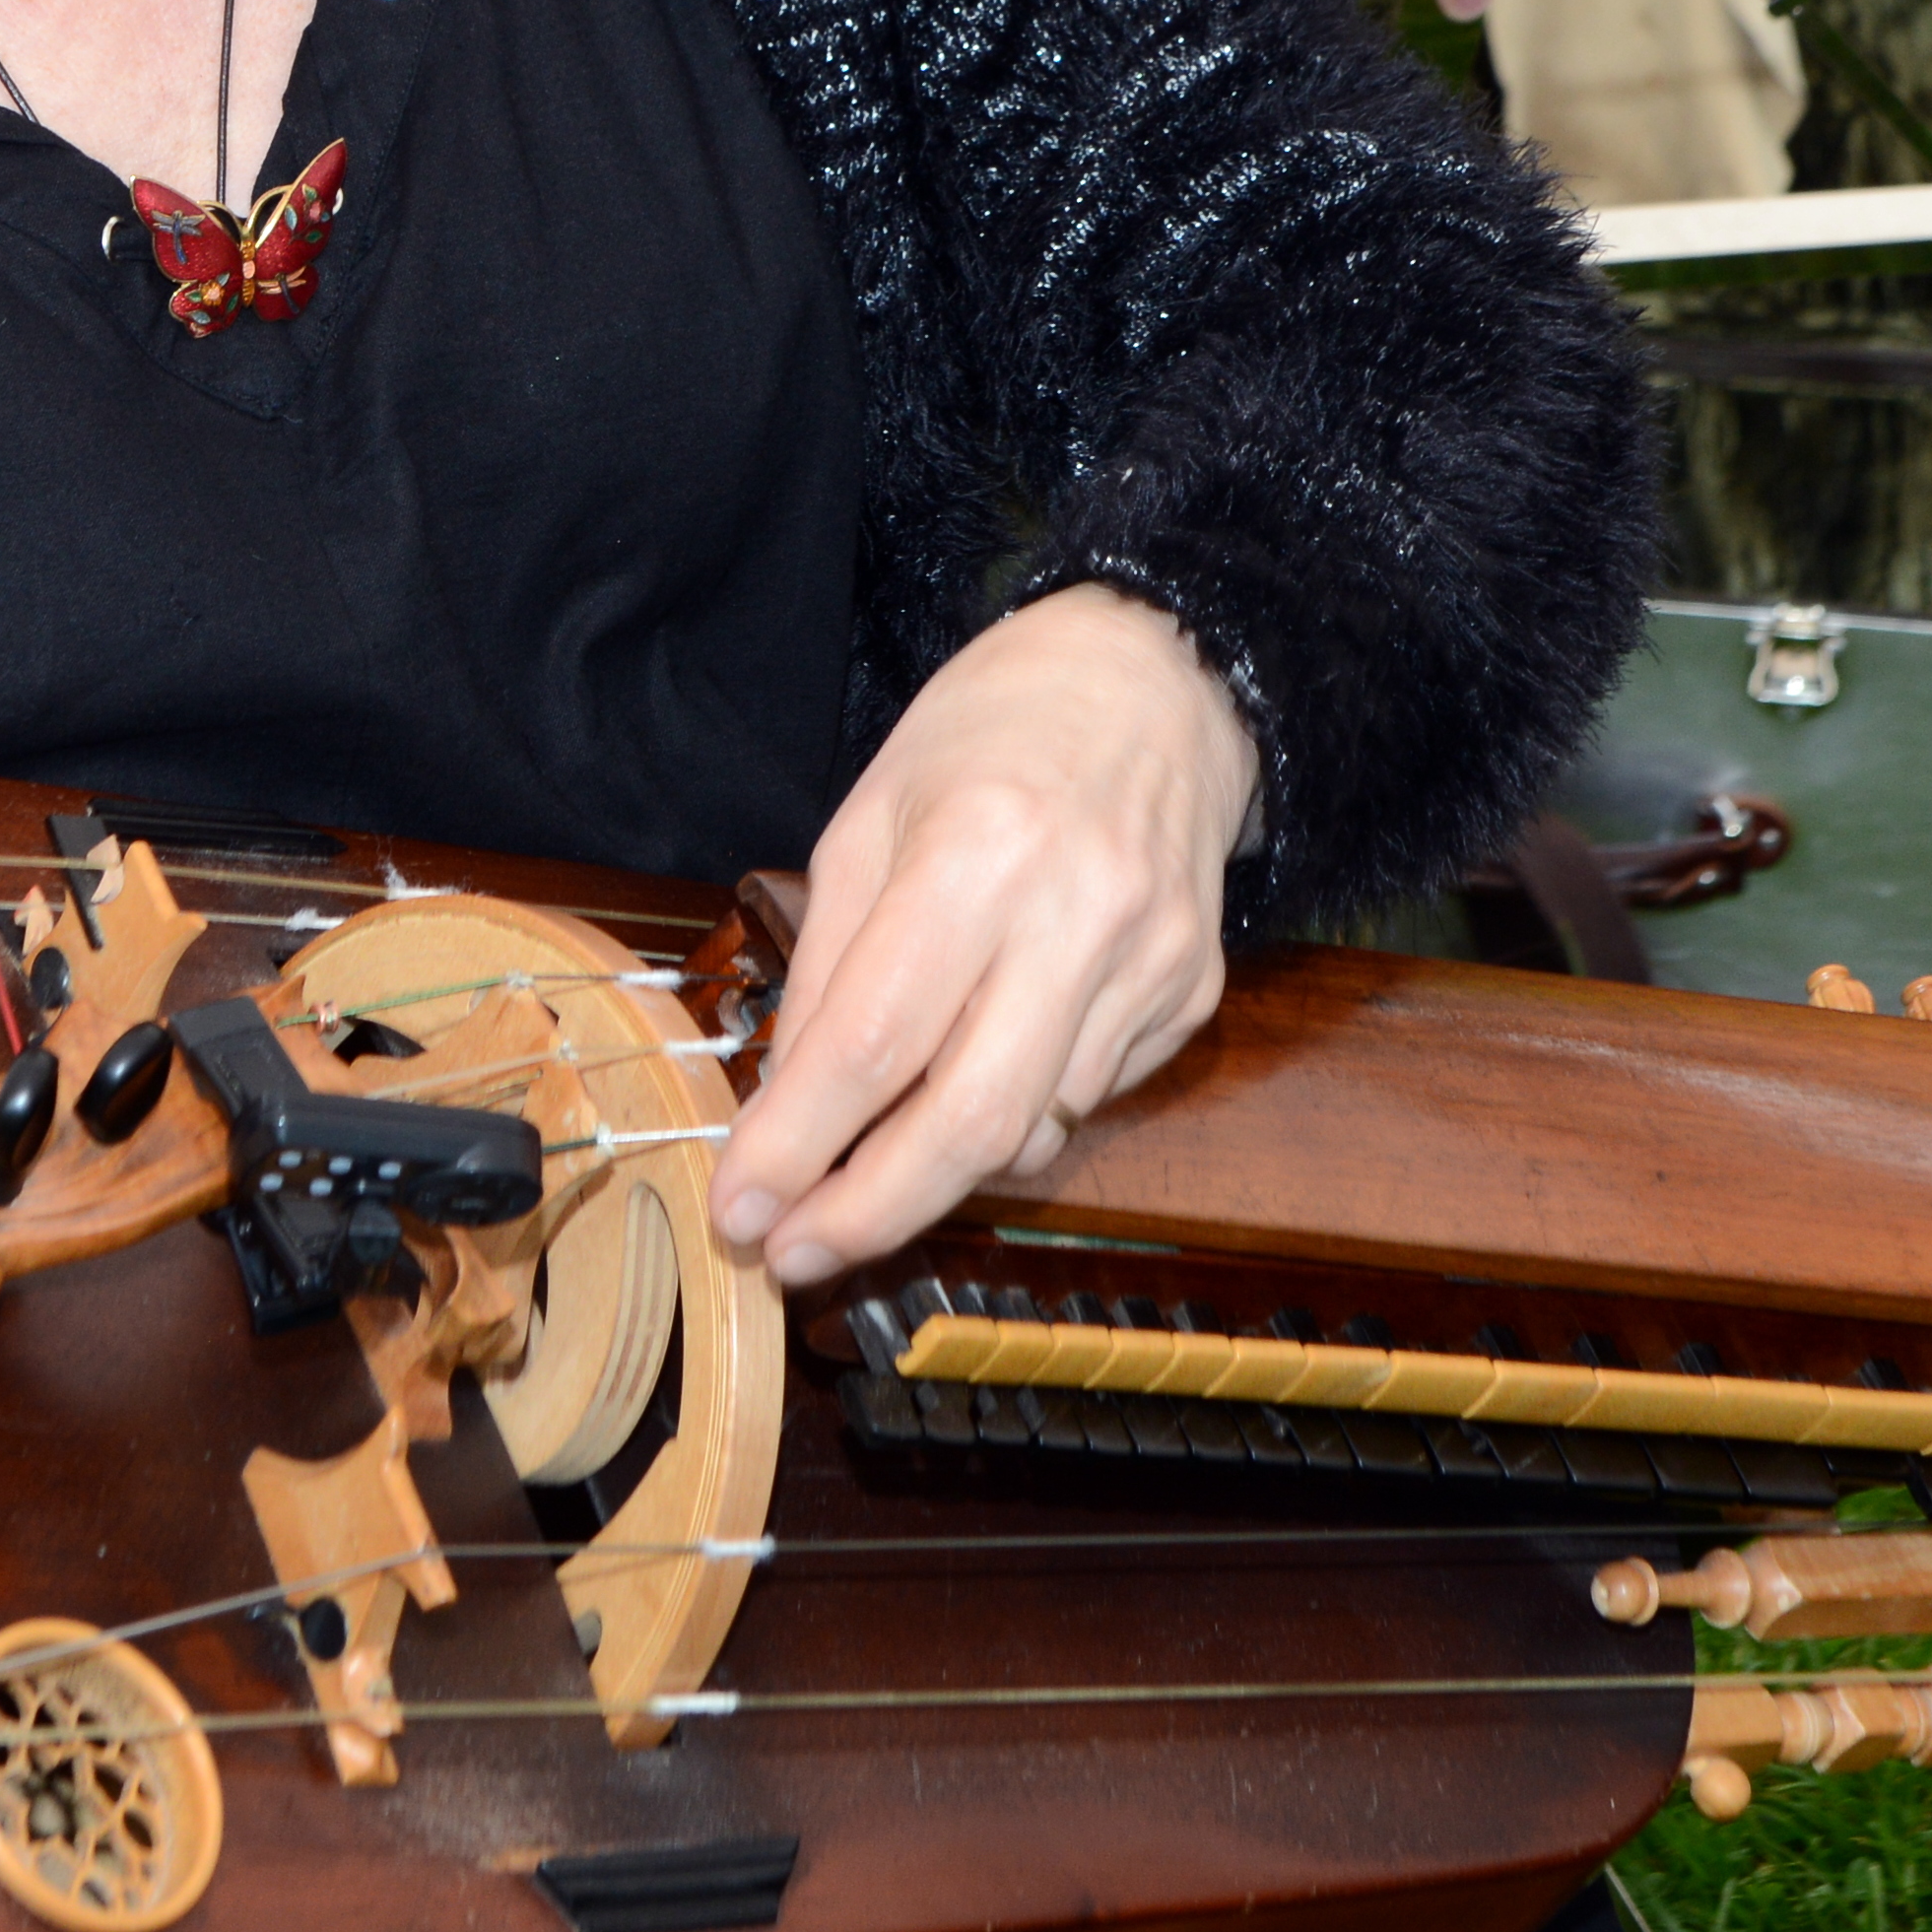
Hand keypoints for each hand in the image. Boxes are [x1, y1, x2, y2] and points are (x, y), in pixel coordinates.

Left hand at [713, 585, 1263, 1296]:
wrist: (1160, 677)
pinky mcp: (1191, 996)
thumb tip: (784, 1107)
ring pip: (1033, 1131)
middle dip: (870, 1211)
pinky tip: (977, 1078)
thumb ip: (829, 966)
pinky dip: (1017, 1117)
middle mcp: (1077, 917)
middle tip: (795, 1253)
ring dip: (937, 1173)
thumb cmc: (994, 732)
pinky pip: (1087, 1099)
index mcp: (979, 852)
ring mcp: (1150, 965)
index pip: (876, 1042)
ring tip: (869, 1171)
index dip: (799, 1145)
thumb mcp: (869, 817)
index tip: (740, 1210)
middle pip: (971, 1123)